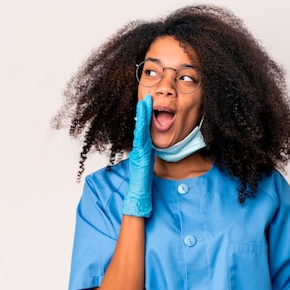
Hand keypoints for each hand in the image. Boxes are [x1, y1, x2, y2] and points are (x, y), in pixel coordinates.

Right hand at [122, 95, 153, 216]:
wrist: (138, 192)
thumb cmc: (144, 180)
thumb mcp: (149, 163)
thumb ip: (149, 154)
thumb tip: (151, 148)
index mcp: (143, 148)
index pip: (145, 129)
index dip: (147, 116)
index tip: (149, 104)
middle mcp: (139, 147)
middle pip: (142, 126)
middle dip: (144, 111)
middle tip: (147, 97)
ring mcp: (138, 150)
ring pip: (140, 129)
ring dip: (142, 115)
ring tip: (145, 102)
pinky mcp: (138, 154)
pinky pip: (140, 138)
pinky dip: (140, 128)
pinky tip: (142, 119)